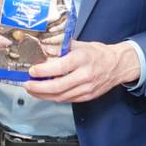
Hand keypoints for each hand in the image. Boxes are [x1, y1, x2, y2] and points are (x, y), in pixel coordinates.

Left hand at [25, 40, 140, 102]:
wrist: (119, 65)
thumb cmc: (98, 53)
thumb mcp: (80, 45)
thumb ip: (60, 47)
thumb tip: (42, 48)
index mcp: (83, 59)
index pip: (60, 67)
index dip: (44, 71)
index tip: (32, 71)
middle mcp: (85, 75)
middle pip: (58, 86)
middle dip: (38, 87)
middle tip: (27, 84)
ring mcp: (87, 88)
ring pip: (61, 96)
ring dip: (43, 95)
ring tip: (32, 90)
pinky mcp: (88, 96)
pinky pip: (67, 100)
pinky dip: (53, 98)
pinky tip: (44, 94)